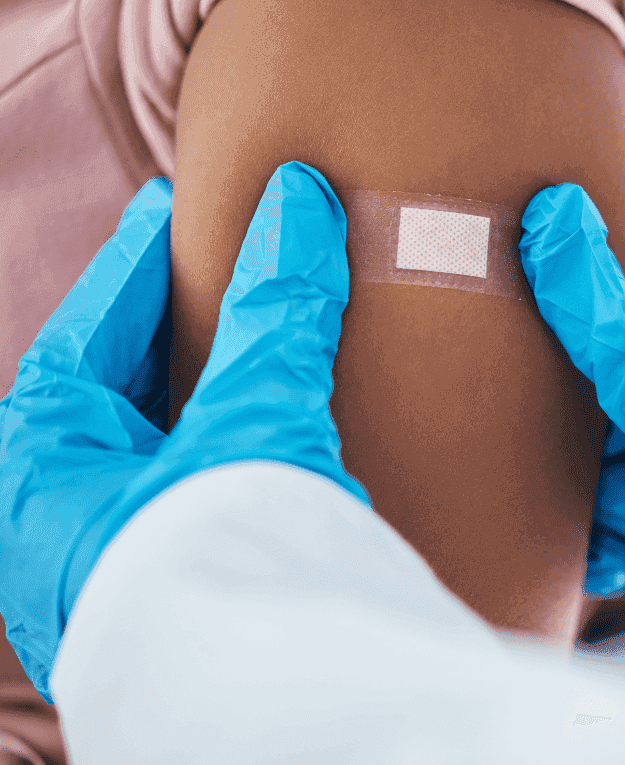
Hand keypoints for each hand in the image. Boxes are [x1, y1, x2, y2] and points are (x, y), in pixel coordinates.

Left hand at [0, 161, 368, 702]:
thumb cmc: (219, 571)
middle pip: (111, 382)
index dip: (135, 260)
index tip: (170, 205)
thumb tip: (302, 200)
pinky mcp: (158, 587)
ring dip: (191, 382)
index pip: (88, 330)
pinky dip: (212, 437)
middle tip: (206, 259)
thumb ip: (275, 312)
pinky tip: (252, 422)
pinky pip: (177, 481)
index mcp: (35, 463)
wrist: (264, 716)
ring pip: (145, 437)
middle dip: (162, 319)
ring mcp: (104, 556)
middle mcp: (52, 511)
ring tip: (235, 332)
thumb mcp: (249, 423)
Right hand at [518, 183, 624, 633]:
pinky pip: (601, 516)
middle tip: (537, 380)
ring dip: (589, 477)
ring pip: (600, 443)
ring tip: (617, 502)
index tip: (561, 242)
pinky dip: (598, 536)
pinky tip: (621, 555)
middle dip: (582, 380)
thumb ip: (622, 326)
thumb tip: (556, 220)